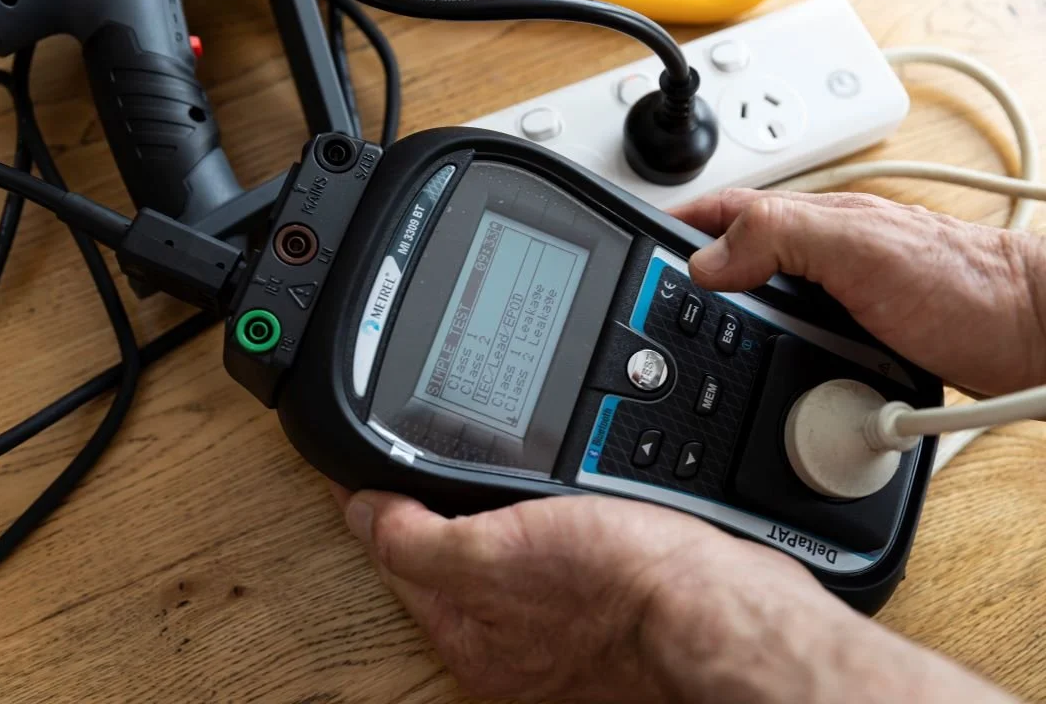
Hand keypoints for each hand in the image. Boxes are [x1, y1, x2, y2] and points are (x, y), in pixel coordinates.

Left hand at [331, 486, 826, 702]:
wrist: (724, 608)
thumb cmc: (623, 591)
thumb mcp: (496, 558)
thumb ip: (415, 541)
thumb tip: (359, 511)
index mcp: (469, 631)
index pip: (393, 554)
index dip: (371, 500)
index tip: (357, 462)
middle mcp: (508, 630)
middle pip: (439, 555)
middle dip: (419, 503)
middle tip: (400, 449)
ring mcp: (556, 611)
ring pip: (494, 546)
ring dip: (476, 501)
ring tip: (453, 458)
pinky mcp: (599, 586)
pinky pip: (544, 541)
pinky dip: (529, 510)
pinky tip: (535, 487)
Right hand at [676, 189, 1045, 395]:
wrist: (1026, 336)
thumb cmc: (963, 284)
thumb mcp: (860, 247)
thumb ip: (780, 237)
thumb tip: (705, 261)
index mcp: (805, 226)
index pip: (719, 215)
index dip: (673, 229)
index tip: (632, 254)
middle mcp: (811, 260)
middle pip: (724, 270)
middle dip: (686, 291)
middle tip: (650, 320)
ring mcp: (827, 302)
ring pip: (750, 316)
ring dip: (721, 335)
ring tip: (689, 355)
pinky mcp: (843, 343)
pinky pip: (782, 350)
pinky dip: (759, 365)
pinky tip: (753, 380)